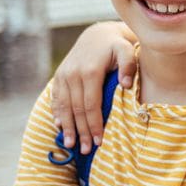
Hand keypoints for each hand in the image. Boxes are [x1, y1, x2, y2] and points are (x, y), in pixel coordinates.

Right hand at [51, 21, 137, 153]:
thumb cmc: (117, 46)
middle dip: (81, 131)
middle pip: (76, 109)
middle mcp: (72, 74)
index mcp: (89, 71)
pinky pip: (56, 98)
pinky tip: (59, 127)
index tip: (99, 141)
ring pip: (64, 106)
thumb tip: (126, 84)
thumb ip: (129, 65)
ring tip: (70, 145)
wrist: (97, 35)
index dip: (94, 125)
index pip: (91, 105)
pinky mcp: (58, 76)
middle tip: (86, 151)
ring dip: (67, 127)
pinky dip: (57, 113)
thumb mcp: (127, 50)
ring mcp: (63, 75)